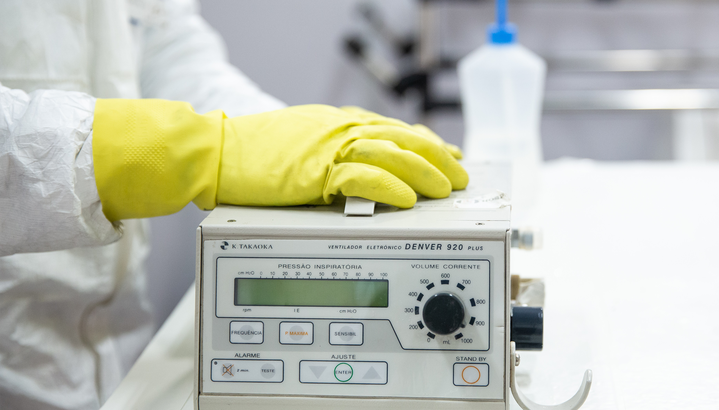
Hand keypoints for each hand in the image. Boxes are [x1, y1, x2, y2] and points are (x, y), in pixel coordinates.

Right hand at [92, 101, 467, 219]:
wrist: (215, 151)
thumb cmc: (254, 153)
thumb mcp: (304, 143)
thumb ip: (336, 149)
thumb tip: (363, 165)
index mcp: (339, 122)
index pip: (395, 130)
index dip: (427, 143)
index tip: (450, 154)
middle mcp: (340, 129)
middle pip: (403, 138)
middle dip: (437, 157)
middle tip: (460, 175)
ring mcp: (329, 147)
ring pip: (391, 154)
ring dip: (423, 171)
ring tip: (446, 189)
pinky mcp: (315, 170)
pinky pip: (361, 176)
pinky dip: (388, 186)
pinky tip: (407, 198)